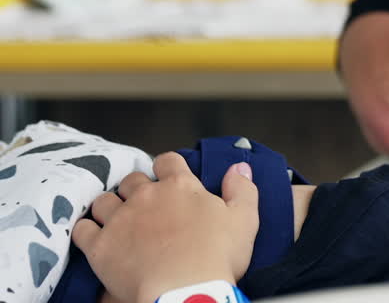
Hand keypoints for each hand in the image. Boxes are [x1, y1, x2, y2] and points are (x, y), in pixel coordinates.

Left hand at [72, 152, 258, 302]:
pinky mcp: (100, 246)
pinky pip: (82, 229)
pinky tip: (95, 236)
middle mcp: (146, 196)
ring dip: (111, 206)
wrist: (185, 292)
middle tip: (147, 206)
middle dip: (138, 188)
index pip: (167, 160)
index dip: (168, 167)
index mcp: (180, 186)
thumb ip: (242, 189)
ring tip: (119, 220)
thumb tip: (238, 168)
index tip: (170, 178)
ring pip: (104, 200)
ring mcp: (119, 220)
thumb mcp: (244, 219)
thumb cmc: (217, 256)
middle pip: (132, 180)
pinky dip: (87, 230)